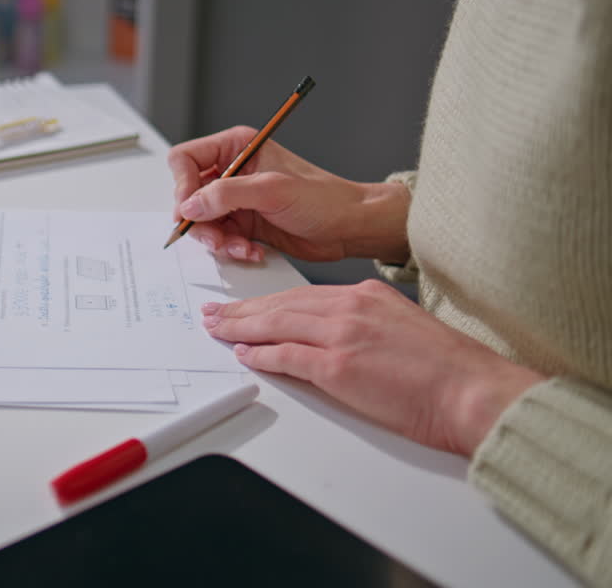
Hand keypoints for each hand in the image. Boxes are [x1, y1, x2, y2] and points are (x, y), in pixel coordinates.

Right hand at [167, 126, 409, 263]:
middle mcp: (232, 172)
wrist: (349, 227)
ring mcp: (236, 199)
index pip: (186, 159)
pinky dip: (231, 249)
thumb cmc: (324, 199)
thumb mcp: (273, 190)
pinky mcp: (243, 223)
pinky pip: (219, 238)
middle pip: (189, 195)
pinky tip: (252, 251)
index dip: (182, 184)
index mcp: (237, 147)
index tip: (191, 208)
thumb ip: (227, 194)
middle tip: (216, 237)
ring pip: (201, 221)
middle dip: (200, 221)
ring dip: (217, 240)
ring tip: (240, 247)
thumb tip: (191, 204)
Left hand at [202, 280, 543, 455]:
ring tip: (216, 328)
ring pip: (276, 325)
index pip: (303, 295)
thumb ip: (365, 324)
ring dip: (239, 327)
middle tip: (215, 311)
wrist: (472, 391)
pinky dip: (260, 355)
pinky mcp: (337, 367)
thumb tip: (335, 336)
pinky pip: (285, 357)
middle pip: (282, 305)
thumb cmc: (448, 371)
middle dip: (243, 309)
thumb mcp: (402, 326)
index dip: (268, 301)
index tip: (247, 305)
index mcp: (366, 295)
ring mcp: (342, 336)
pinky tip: (242, 353)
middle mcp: (351, 308)